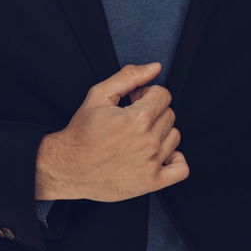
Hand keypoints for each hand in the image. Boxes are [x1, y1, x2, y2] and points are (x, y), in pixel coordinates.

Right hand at [35, 62, 188, 200]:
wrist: (69, 167)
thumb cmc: (82, 132)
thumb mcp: (99, 95)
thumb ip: (129, 77)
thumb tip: (155, 67)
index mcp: (138, 119)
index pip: (163, 95)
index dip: (147, 94)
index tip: (134, 101)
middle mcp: (149, 142)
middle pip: (169, 114)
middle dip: (153, 111)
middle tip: (133, 118)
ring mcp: (152, 164)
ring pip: (175, 137)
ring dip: (161, 133)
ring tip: (140, 136)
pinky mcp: (152, 182)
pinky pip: (181, 169)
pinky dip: (175, 160)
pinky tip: (158, 154)